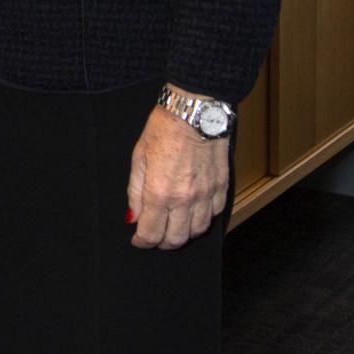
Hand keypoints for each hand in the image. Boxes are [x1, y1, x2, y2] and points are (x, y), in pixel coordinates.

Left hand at [126, 106, 228, 250]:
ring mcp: (206, 194)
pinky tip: (193, 211)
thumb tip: (132, 216)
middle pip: (176, 239)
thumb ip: (135, 191)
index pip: (151, 233)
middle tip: (155, 235)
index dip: (142, 241)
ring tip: (173, 225)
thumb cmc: (164, 129)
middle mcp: (185, 199)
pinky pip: (214, 214)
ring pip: (197, 231)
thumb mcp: (139, 157)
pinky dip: (203, 218)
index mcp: (160, 192)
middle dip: (162, 242)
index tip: (138, 240)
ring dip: (184, 233)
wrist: (194, 111)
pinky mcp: (221, 186)